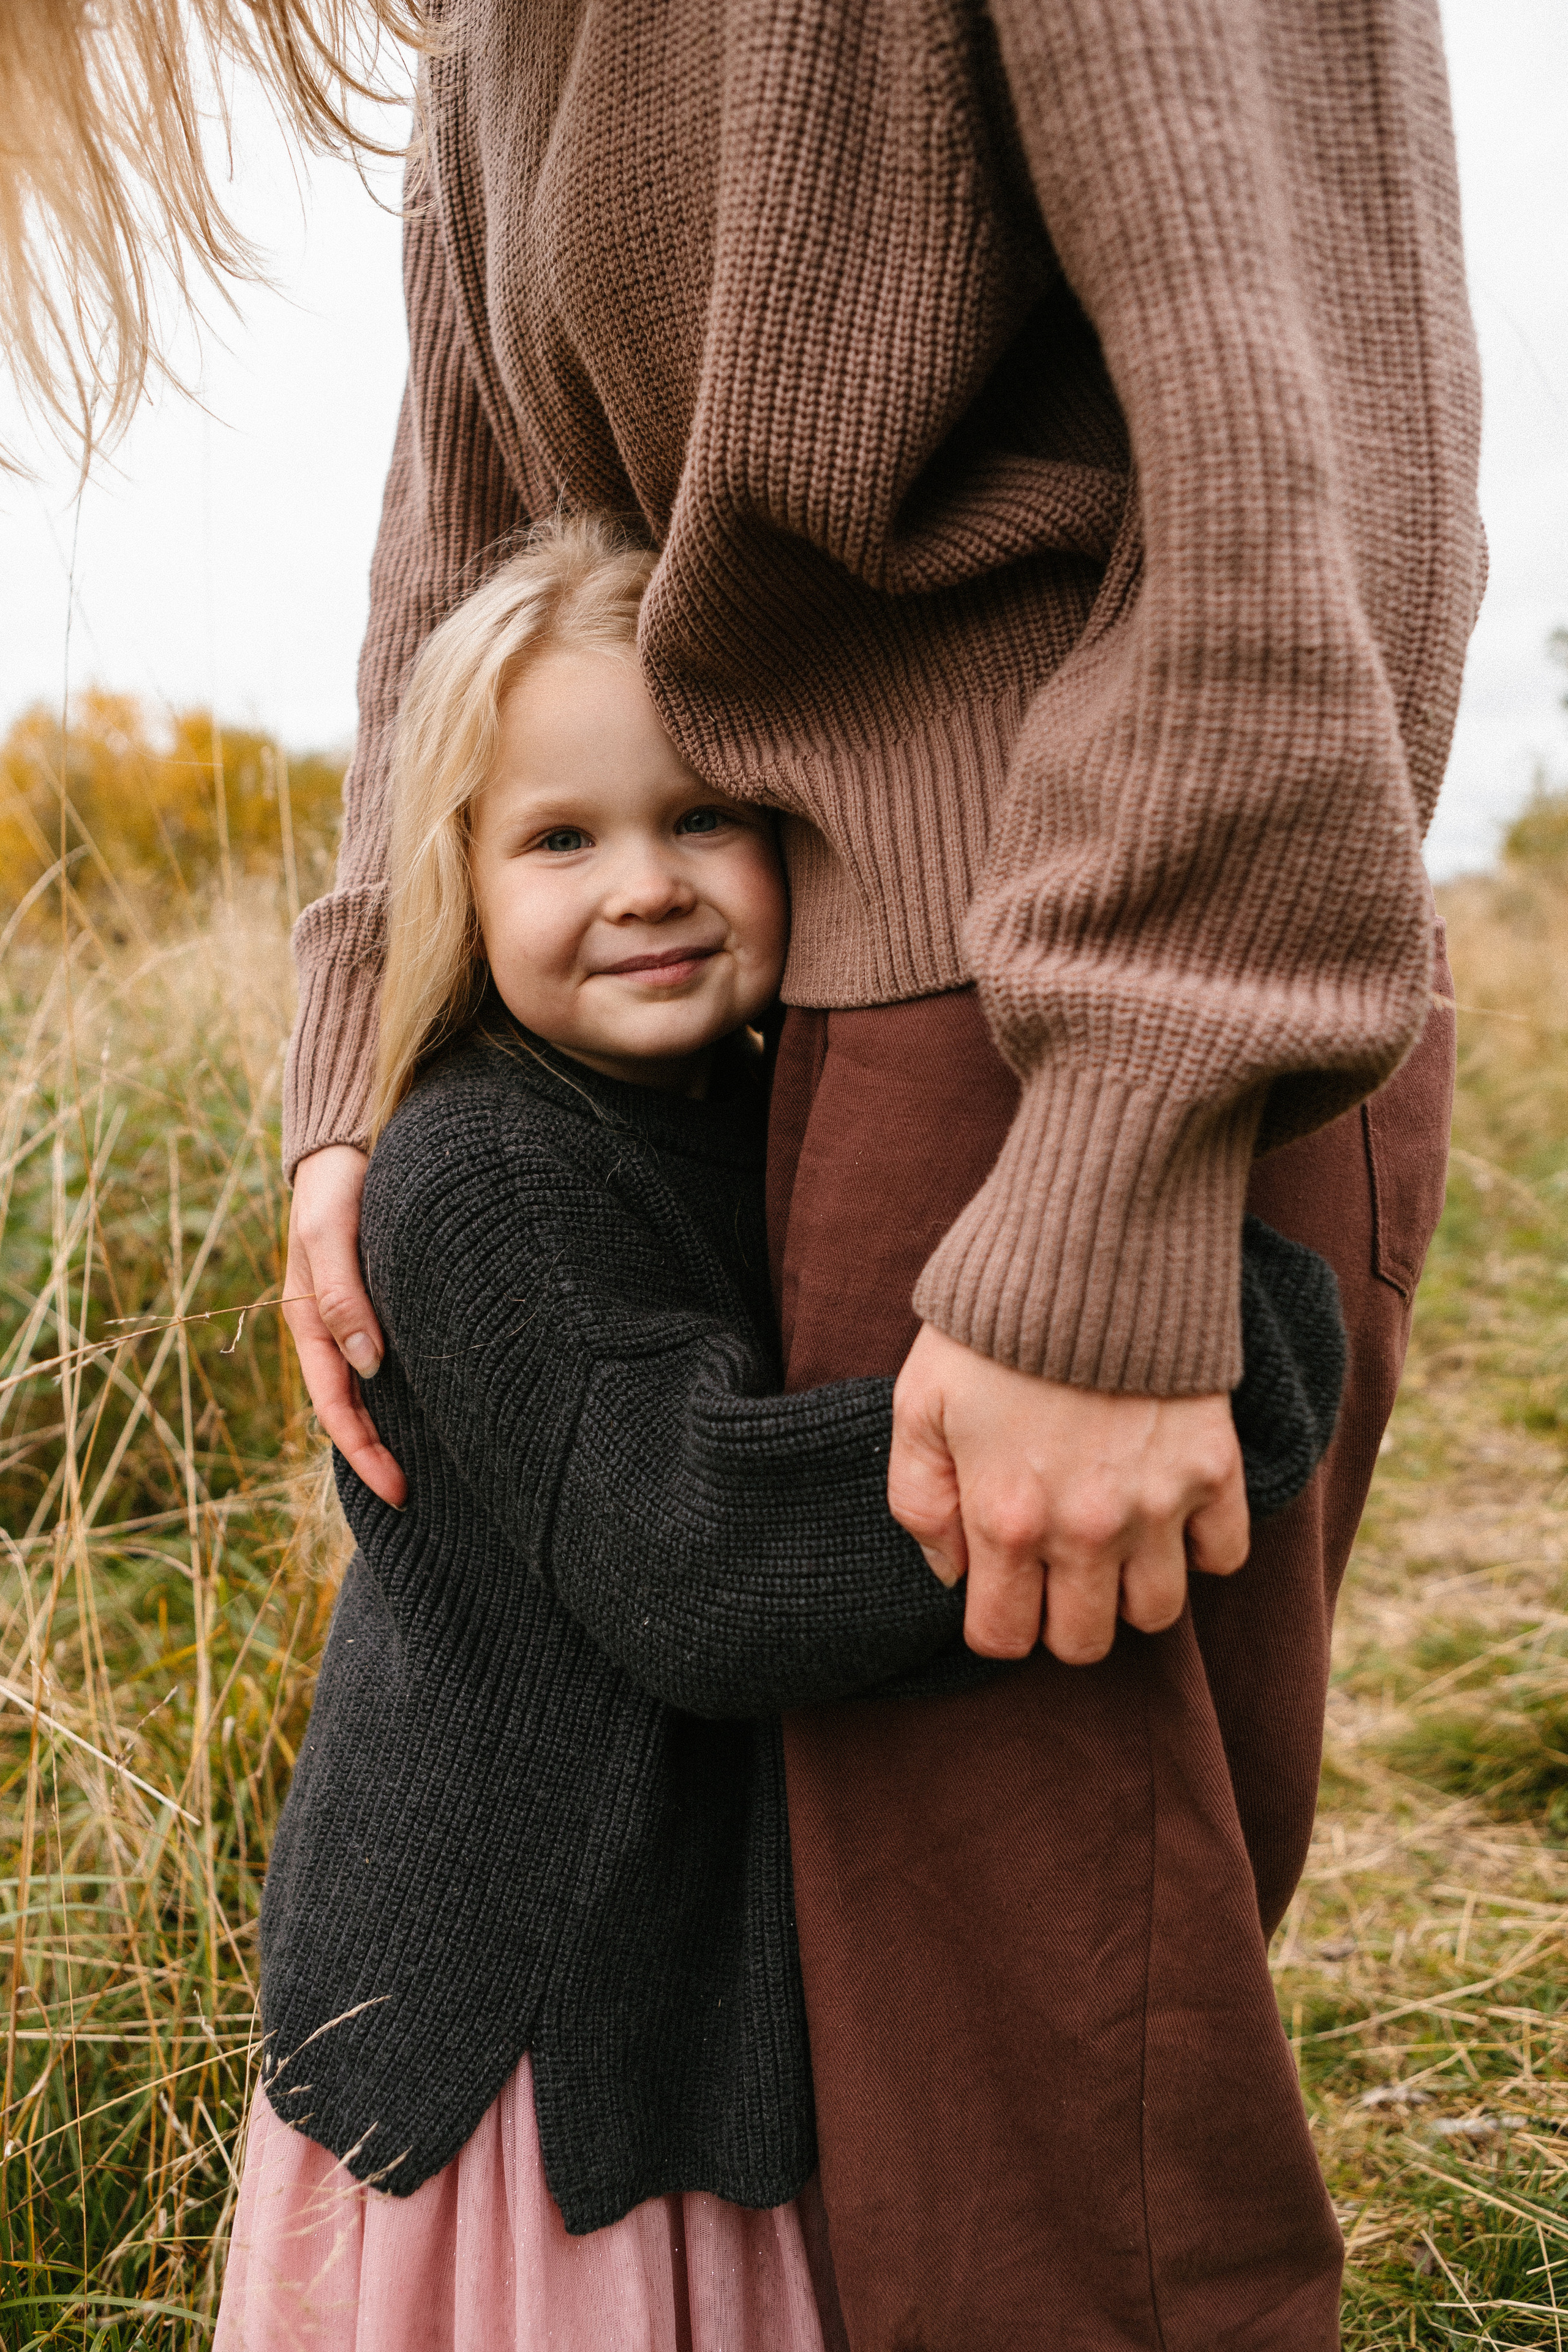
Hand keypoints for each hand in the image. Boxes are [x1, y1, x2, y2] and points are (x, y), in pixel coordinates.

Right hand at [283, 1144, 407, 1508]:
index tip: (397, 1488)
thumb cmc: (336, 1188)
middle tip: (415, 1498)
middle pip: (353, 1410)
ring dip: (397, 1431)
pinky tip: (446, 1411)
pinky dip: (413, 1393)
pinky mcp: (388, 1305)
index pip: (334, 1406)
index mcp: (309, 1323)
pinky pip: (397, 1363)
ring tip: (439, 1471)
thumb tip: (367, 1364)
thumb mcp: (330, 1234)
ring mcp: (360, 1320)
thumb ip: (342, 1294)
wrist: (349, 1145)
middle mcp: (334, 1331)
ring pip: (375, 1392)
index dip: (361, 1452)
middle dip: (378, 1456)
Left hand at [888, 1323, 1247, 1663]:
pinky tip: (1167, 1508)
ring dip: (1130, 1590)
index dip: (998, 1621)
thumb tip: (951, 1571)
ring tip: (1112, 1540)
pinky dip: (1200, 1546)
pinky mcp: (1214, 1468)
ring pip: (1157, 1613)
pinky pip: (1224, 1555)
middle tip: (1055, 1566)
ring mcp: (1158, 1504)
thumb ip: (918, 1501)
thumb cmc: (990, 1326)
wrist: (1089, 1249)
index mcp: (1006, 1520)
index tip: (1001, 1584)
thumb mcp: (917, 1405)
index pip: (1004, 1638)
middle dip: (1062, 1616)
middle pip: (1084, 1642)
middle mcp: (1086, 1530)